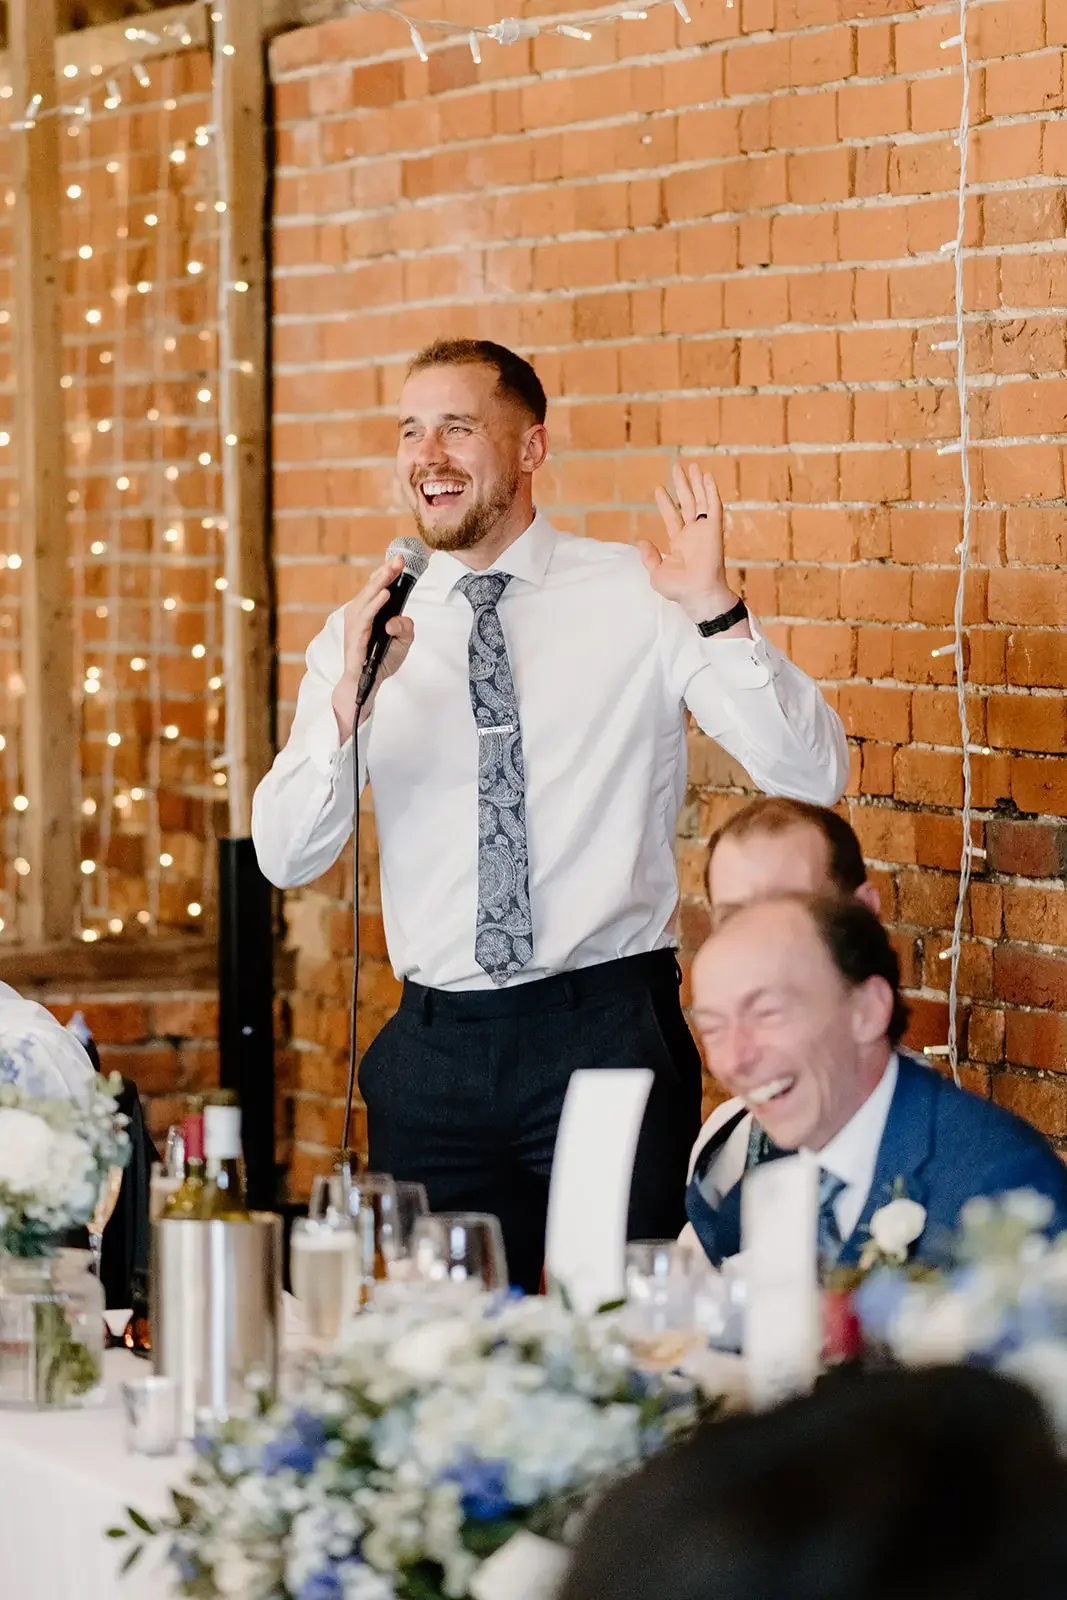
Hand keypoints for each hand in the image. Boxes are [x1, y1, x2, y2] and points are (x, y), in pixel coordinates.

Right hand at [331, 556, 414, 741]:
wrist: (366, 685)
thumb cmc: (381, 661)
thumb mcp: (403, 643)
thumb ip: (406, 628)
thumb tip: (397, 618)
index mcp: (369, 613)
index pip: (377, 589)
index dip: (387, 573)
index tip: (399, 559)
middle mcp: (359, 616)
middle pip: (371, 589)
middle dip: (385, 573)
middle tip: (397, 559)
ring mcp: (355, 626)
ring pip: (366, 600)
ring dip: (379, 584)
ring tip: (390, 571)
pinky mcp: (356, 638)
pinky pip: (365, 619)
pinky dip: (374, 605)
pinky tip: (384, 596)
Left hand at [639, 464, 741, 626]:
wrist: (696, 593)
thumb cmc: (679, 589)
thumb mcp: (656, 572)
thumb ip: (649, 556)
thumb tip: (642, 541)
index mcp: (680, 544)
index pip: (672, 517)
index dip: (666, 503)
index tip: (659, 489)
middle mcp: (693, 534)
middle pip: (687, 504)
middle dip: (682, 486)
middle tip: (677, 468)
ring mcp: (704, 530)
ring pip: (700, 501)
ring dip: (697, 483)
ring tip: (692, 466)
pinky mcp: (714, 529)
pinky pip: (713, 505)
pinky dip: (710, 490)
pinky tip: (707, 476)